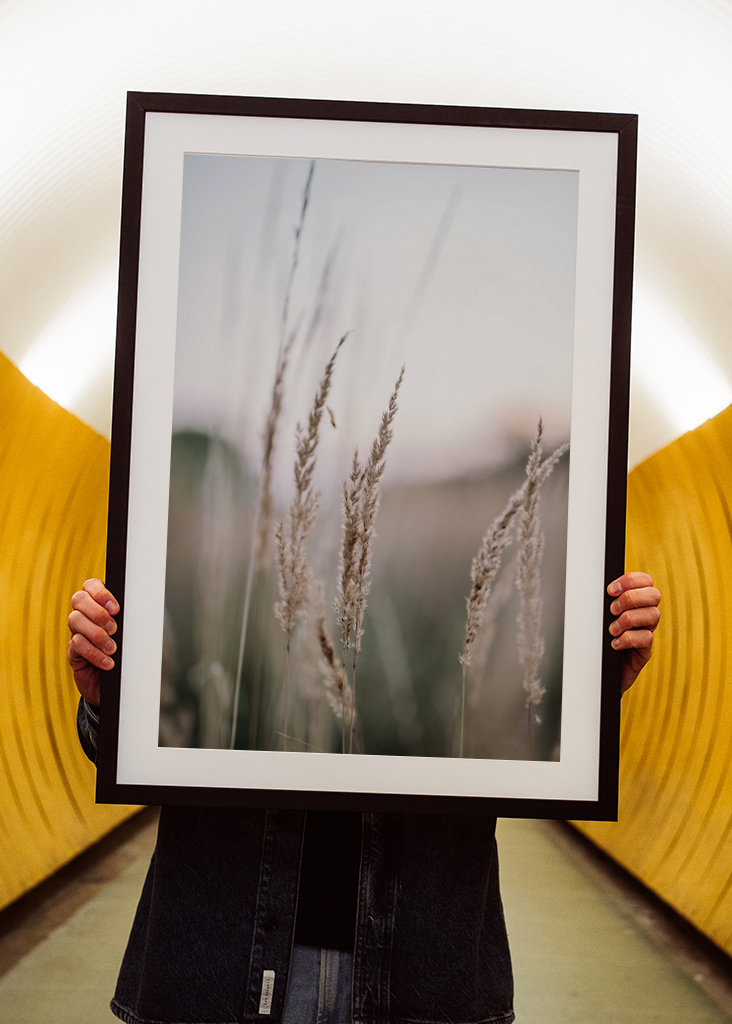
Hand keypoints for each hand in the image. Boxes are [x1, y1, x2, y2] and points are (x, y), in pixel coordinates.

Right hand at [67, 579, 119, 704]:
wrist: (117, 684)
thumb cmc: (126, 654)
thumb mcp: (130, 634)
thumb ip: (130, 620)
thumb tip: (142, 609)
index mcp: (99, 605)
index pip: (90, 585)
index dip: (100, 593)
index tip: (116, 608)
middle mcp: (84, 616)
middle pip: (78, 599)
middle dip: (98, 612)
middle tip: (114, 629)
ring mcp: (76, 633)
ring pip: (75, 620)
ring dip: (97, 634)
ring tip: (112, 648)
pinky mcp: (73, 652)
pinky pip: (77, 645)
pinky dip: (94, 653)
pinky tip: (108, 662)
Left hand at [607, 571, 660, 692]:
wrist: (597, 672)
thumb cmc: (596, 640)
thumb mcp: (598, 617)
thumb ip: (602, 602)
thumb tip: (591, 586)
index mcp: (634, 602)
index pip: (645, 581)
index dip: (631, 580)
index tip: (610, 590)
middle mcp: (644, 615)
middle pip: (654, 595)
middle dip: (630, 598)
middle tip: (612, 610)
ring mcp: (646, 632)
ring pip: (653, 615)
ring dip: (628, 619)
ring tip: (612, 630)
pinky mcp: (645, 651)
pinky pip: (646, 638)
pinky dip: (628, 639)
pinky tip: (614, 644)